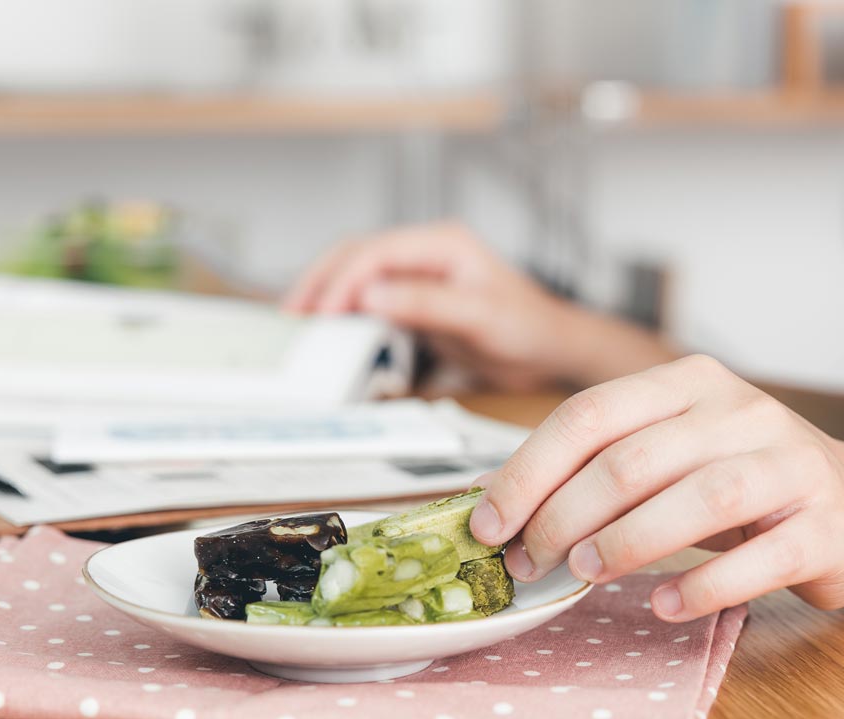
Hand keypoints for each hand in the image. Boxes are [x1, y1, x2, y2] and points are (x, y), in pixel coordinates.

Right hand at [284, 221, 581, 389]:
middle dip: (320, 282)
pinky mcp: (415, 302)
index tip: (323, 313)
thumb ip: (426, 303)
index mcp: (442, 243)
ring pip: (356, 276)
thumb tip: (370, 296)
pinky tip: (327, 331)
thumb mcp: (480, 317)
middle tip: (292, 317)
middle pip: (356, 255)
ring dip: (326, 296)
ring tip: (299, 324)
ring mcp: (418, 276)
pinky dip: (343, 313)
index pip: (376, 251)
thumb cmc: (528, 327)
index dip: (343, 281)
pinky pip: (369, 301)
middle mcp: (425, 253)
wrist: (551, 349)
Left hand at [469, 355, 843, 621]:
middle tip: (530, 563)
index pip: (591, 415)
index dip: (529, 472)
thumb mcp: (673, 454)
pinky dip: (702, 587)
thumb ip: (598, 465)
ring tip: (583, 574)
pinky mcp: (829, 526)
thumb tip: (498, 500)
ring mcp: (794, 464)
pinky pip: (758, 560)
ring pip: (696, 500)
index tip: (488, 523)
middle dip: (563, 516)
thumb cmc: (747, 484)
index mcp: (691, 382)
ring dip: (625, 544)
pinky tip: (663, 604)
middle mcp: (744, 410)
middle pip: (632, 460)